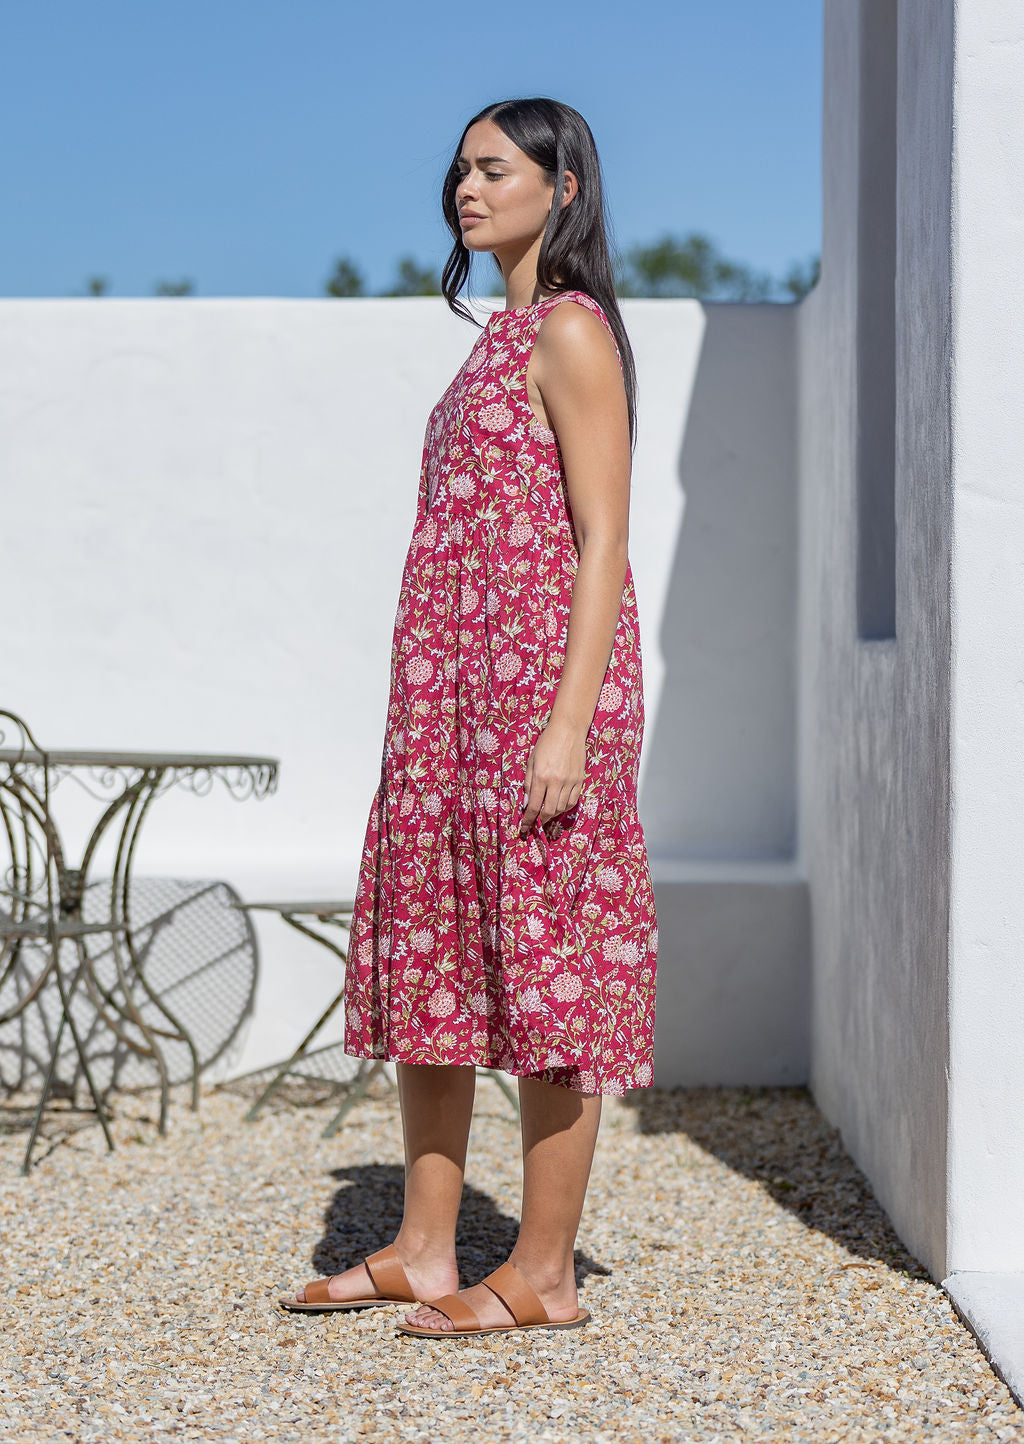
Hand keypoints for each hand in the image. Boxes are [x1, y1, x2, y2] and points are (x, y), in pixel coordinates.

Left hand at [520, 719, 586, 837]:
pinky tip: (559, 806)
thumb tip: (527, 803)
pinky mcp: (580, 780)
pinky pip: (573, 801)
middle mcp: (556, 781)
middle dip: (540, 821)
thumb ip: (529, 783)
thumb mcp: (531, 761)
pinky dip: (564, 807)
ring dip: (552, 815)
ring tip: (546, 814)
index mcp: (541, 776)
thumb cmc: (546, 743)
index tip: (525, 828)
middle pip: (549, 811)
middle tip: (535, 824)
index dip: (528, 820)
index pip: (534, 806)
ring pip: (561, 808)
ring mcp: (570, 782)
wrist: (568, 730)